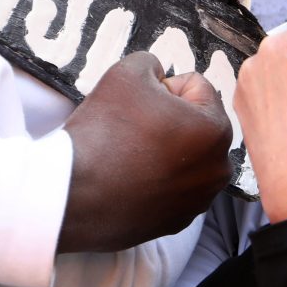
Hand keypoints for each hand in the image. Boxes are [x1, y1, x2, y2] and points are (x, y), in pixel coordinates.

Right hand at [59, 52, 231, 253]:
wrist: (71, 192)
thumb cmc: (104, 129)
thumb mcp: (128, 72)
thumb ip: (153, 64)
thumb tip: (158, 76)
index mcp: (215, 131)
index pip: (197, 87)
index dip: (165, 86)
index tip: (139, 102)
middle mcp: (216, 170)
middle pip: (195, 123)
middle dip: (170, 117)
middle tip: (133, 124)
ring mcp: (197, 201)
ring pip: (185, 156)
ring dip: (164, 148)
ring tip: (129, 152)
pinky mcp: (175, 223)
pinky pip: (172, 186)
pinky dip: (156, 178)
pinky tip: (128, 177)